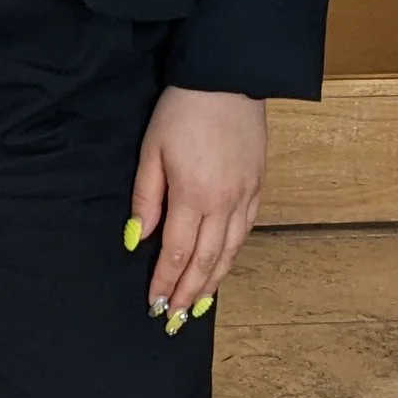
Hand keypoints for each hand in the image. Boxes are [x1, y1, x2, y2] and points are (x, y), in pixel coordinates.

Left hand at [130, 85, 265, 321]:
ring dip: (213, 282)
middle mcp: (224, 203)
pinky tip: (223, 266)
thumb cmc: (182, 110)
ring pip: (230, 251)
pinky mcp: (257, 186)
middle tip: (174, 319)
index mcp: (193, 195)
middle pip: (207, 261)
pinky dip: (232, 255)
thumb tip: (139, 240)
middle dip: (188, 292)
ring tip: (197, 305)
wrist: (227, 79)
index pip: (178, 252)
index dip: (165, 281)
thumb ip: (146, 199)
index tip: (154, 304)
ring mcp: (245, 196)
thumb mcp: (151, 150)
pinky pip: (245, 231)